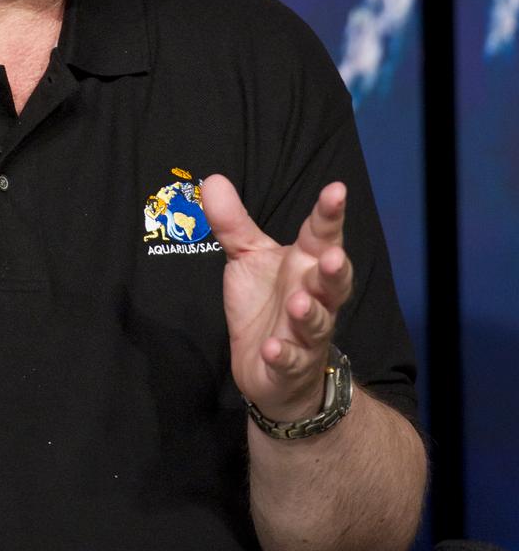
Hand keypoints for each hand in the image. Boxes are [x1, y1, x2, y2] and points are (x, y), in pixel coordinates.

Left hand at [201, 175, 352, 421]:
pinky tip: (272, 349)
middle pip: (333, 283)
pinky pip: (289, 362)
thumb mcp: (247, 258)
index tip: (336, 189)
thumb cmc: (266, 304)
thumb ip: (234, 223)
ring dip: (309, 314)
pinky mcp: (288, 367)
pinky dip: (283, 356)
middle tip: (333, 256)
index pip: (321, 236)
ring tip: (298, 302)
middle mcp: (313, 298)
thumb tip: (212, 180)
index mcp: (305, 265)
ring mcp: (304, 335)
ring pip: (316, 324)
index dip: (329, 215)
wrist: (271, 370)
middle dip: (336, 271)